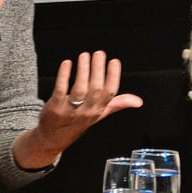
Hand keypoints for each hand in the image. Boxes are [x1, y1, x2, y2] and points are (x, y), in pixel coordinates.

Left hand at [13, 51, 142, 168]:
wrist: (53, 138)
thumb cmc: (77, 122)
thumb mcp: (99, 114)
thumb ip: (117, 104)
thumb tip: (138, 101)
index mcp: (98, 110)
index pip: (110, 93)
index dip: (113, 76)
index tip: (114, 61)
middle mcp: (86, 111)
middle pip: (96, 89)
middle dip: (98, 70)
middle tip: (99, 54)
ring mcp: (70, 110)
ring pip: (80, 90)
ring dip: (83, 71)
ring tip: (85, 55)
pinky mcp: (55, 107)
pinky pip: (61, 90)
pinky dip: (64, 76)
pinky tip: (67, 63)